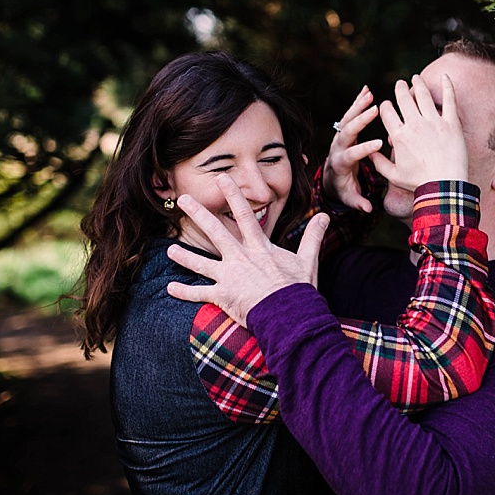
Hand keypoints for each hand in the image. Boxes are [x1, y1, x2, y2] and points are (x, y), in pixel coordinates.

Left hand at [166, 173, 329, 326]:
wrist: (289, 316)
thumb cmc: (299, 289)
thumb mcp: (307, 260)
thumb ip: (312, 236)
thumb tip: (324, 215)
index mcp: (259, 248)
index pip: (244, 214)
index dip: (233, 194)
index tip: (223, 178)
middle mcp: (240, 259)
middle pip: (216, 231)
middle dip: (198, 214)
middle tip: (183, 199)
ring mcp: (229, 277)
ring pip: (201, 263)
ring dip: (185, 256)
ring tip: (169, 249)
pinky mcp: (223, 296)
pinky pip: (199, 294)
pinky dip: (184, 292)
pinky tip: (171, 288)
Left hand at [322, 85, 383, 212]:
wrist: (331, 178)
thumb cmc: (343, 189)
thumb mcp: (349, 198)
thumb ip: (358, 202)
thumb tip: (368, 209)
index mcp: (340, 163)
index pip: (352, 154)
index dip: (364, 149)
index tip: (379, 143)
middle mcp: (338, 147)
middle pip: (348, 131)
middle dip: (360, 120)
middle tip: (374, 110)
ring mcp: (339, 137)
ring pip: (348, 118)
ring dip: (358, 106)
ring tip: (370, 94)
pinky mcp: (344, 130)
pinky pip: (350, 114)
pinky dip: (358, 101)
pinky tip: (367, 89)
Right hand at [369, 73, 467, 190]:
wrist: (444, 186)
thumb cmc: (418, 183)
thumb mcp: (393, 175)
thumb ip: (379, 163)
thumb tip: (369, 153)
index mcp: (399, 136)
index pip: (387, 112)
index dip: (385, 106)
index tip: (386, 104)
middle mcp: (414, 125)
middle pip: (403, 99)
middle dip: (400, 88)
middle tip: (400, 83)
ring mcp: (433, 122)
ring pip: (423, 95)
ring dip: (418, 84)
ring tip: (416, 78)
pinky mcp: (451, 123)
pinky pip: (449, 99)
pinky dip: (447, 86)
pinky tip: (445, 76)